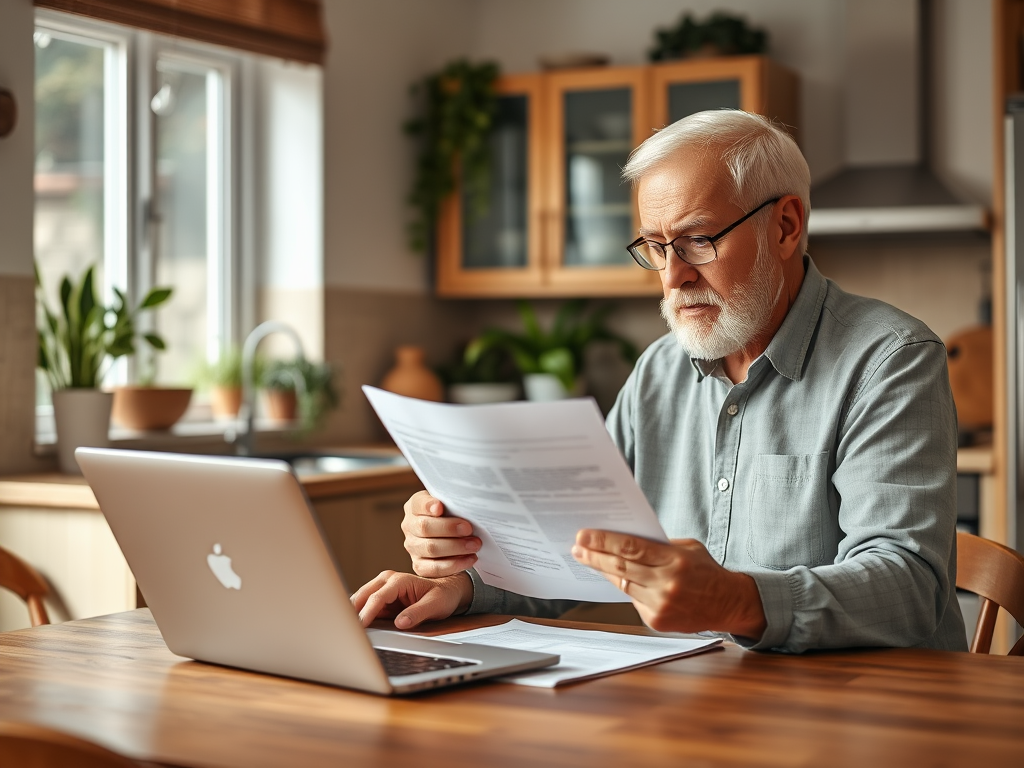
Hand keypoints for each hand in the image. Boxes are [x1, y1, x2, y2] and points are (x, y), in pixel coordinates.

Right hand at [351, 570, 472, 628]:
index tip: (359, 626)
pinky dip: (357, 615)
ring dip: (352, 613)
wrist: (447, 591)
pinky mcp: (380, 598)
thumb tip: (400, 623)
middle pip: (362, 596)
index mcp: (399, 581)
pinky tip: (352, 626)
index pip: (377, 597)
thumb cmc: (442, 596)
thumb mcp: (435, 605)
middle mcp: (387, 581)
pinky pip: (364, 606)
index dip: (367, 613)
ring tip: (344, 630)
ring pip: (360, 600)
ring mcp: (382, 588)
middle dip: (352, 611)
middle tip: (344, 630)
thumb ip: (417, 613)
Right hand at [402, 491, 480, 576]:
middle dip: (449, 528)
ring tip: (475, 545)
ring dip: (456, 547)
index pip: (418, 504)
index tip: (440, 507)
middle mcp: (409, 526)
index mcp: (414, 507)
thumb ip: (453, 501)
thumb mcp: (451, 504)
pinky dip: (455, 564)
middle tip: (469, 529)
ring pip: (431, 549)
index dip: (428, 505)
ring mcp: (413, 547)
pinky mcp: (419, 566)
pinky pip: (435, 568)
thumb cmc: (454, 515)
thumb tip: (466, 503)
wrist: (454, 536)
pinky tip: (470, 558)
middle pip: (424, 527)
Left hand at [571, 530, 766, 638]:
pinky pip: (633, 600)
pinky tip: (614, 578)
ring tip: (587, 559)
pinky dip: (624, 588)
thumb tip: (621, 540)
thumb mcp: (687, 548)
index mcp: (675, 561)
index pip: (631, 548)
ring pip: (623, 585)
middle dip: (594, 556)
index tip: (584, 535)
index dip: (604, 541)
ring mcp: (661, 605)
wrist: (727, 603)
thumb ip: (658, 545)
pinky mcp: (657, 620)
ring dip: (603, 572)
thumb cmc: (704, 570)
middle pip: (621, 568)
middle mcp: (667, 584)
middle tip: (577, 547)